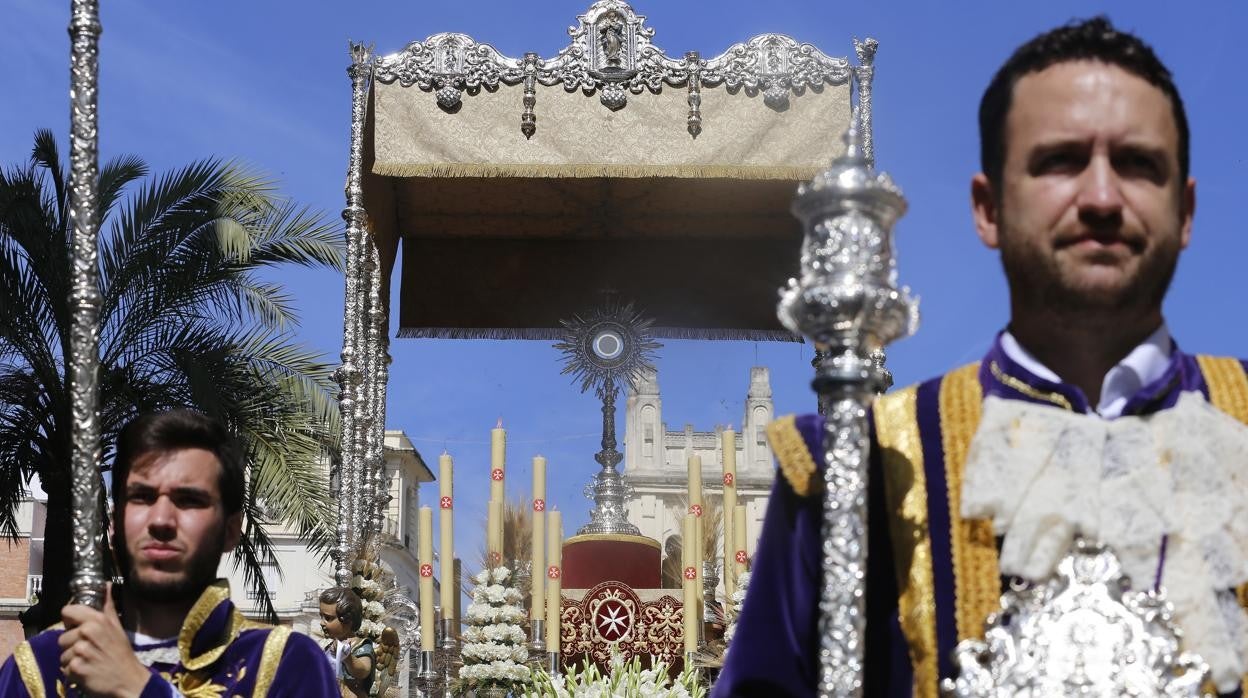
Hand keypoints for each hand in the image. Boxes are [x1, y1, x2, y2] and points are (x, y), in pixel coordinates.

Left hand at [59, 583, 153, 697]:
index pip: (67, 611)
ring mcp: (81, 651)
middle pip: (62, 637)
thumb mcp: (117, 626)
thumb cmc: (121, 652)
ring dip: (72, 660)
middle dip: (72, 645)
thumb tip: (106, 584)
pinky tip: (86, 671)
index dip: (70, 621)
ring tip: (88, 661)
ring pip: (63, 654)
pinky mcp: (75, 668)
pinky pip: (65, 668)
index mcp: (97, 620)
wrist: (128, 679)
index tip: (77, 628)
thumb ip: (107, 605)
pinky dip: (73, 672)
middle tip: (88, 650)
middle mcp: (87, 633)